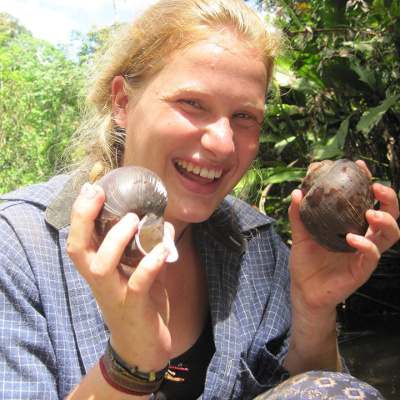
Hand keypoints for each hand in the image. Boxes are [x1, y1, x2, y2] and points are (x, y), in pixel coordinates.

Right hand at [66, 183, 171, 371]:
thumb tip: (163, 223)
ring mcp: (114, 295)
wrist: (141, 349)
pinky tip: (163, 250)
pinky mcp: (134, 308)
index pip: (78, 239)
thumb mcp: (135, 273)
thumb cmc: (137, 304)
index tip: (90, 188)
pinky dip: (149, 265)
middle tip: (99, 195)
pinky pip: (138, 284)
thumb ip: (142, 250)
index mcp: (97, 270)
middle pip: (78, 249)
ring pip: (102, 266)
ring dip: (116, 240)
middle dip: (84, 220)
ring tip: (134, 219)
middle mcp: (99, 282)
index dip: (79, 214)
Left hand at [288, 160, 399, 315]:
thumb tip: (296, 192)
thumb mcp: (300, 234)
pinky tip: (352, 238)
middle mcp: (363, 236)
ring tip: (370, 212)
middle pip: (389, 214)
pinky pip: (372, 256)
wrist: (303, 289)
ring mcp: (365, 253)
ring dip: (385, 220)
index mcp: (351, 225)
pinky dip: (366, 245)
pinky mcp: (361, 270)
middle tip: (377, 187)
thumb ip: (299, 215)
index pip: (367, 201)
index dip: (368, 183)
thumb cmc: (306, 261)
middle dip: (389, 198)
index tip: (360, 167)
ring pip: (390, 235)